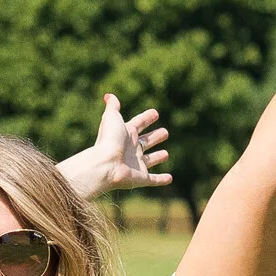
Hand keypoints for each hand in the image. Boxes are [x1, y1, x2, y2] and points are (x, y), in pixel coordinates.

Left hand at [58, 93, 172, 198]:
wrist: (105, 164)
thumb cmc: (109, 140)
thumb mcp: (112, 118)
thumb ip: (112, 107)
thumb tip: (109, 95)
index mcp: (126, 134)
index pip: (138, 124)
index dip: (146, 118)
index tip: (155, 113)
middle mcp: (131, 149)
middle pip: (145, 142)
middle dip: (154, 137)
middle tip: (165, 132)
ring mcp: (136, 164)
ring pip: (149, 160)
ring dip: (157, 157)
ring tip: (166, 154)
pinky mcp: (140, 178)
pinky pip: (153, 180)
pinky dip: (161, 180)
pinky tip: (170, 178)